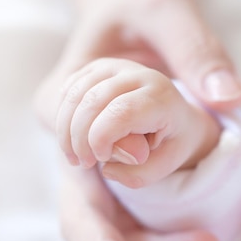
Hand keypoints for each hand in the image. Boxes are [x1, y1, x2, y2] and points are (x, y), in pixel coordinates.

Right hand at [35, 0, 240, 240]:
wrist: (132, 18)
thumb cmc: (141, 9)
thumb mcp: (167, 8)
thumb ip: (193, 48)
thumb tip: (229, 99)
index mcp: (65, 99)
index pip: (75, 151)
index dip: (106, 175)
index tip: (142, 168)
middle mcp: (72, 143)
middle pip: (79, 213)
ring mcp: (96, 167)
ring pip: (105, 229)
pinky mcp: (123, 177)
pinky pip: (133, 223)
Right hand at [55, 57, 220, 186]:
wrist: (176, 119)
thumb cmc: (169, 145)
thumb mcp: (164, 167)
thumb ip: (138, 174)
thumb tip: (107, 167)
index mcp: (163, 97)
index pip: (121, 113)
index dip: (101, 139)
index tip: (102, 159)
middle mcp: (140, 74)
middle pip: (93, 100)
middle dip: (79, 138)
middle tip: (84, 163)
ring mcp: (118, 66)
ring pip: (75, 92)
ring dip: (66, 129)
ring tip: (75, 157)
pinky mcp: (99, 67)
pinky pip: (70, 87)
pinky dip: (63, 115)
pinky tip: (72, 137)